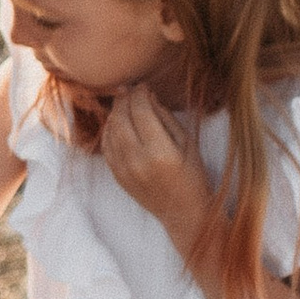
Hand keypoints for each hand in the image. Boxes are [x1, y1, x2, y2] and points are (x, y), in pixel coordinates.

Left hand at [99, 82, 207, 247]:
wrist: (183, 212)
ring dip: (115, 112)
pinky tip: (118, 122)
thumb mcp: (188, 143)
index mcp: (160, 151)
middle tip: (130, 90)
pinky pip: (106, 146)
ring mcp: (124, 170)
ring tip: (125, 103)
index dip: (140, 93)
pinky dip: (109, 130)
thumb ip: (165, 117)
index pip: (141, 111)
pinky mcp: (117, 176)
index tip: (143, 86)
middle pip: (121, 118)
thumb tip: (147, 96)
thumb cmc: (193, 176)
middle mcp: (137, 160)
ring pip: (110, 130)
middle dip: (124, 99)